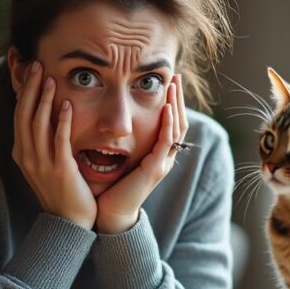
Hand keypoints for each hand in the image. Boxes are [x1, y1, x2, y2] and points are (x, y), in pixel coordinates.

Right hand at [12, 62, 96, 229]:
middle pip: (24, 114)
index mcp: (22, 152)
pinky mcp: (60, 169)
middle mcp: (27, 156)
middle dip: (30, 88)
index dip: (21, 90)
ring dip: (44, 99)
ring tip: (50, 77)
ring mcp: (42, 163)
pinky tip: (67, 103)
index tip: (25, 68)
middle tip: (36, 65)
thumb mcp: (45, 163)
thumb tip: (45, 114)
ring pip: (38, 124)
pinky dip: (62, 120)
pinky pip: (59, 140)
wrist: (69, 223)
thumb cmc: (61, 190)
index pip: (18, 114)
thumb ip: (43, 140)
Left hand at [95, 74, 188, 232]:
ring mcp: (163, 163)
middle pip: (179, 121)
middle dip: (178, 97)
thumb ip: (123, 140)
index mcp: (158, 155)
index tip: (168, 81)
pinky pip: (166, 142)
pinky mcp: (155, 169)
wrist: (110, 213)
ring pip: (176, 128)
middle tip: (175, 76)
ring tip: (173, 85)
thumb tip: (112, 119)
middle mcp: (165, 158)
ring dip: (176, 104)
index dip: (172, 101)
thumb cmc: (111, 187)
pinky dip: (168, 124)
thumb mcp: (120, 158)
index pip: (171, 122)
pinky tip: (167, 108)